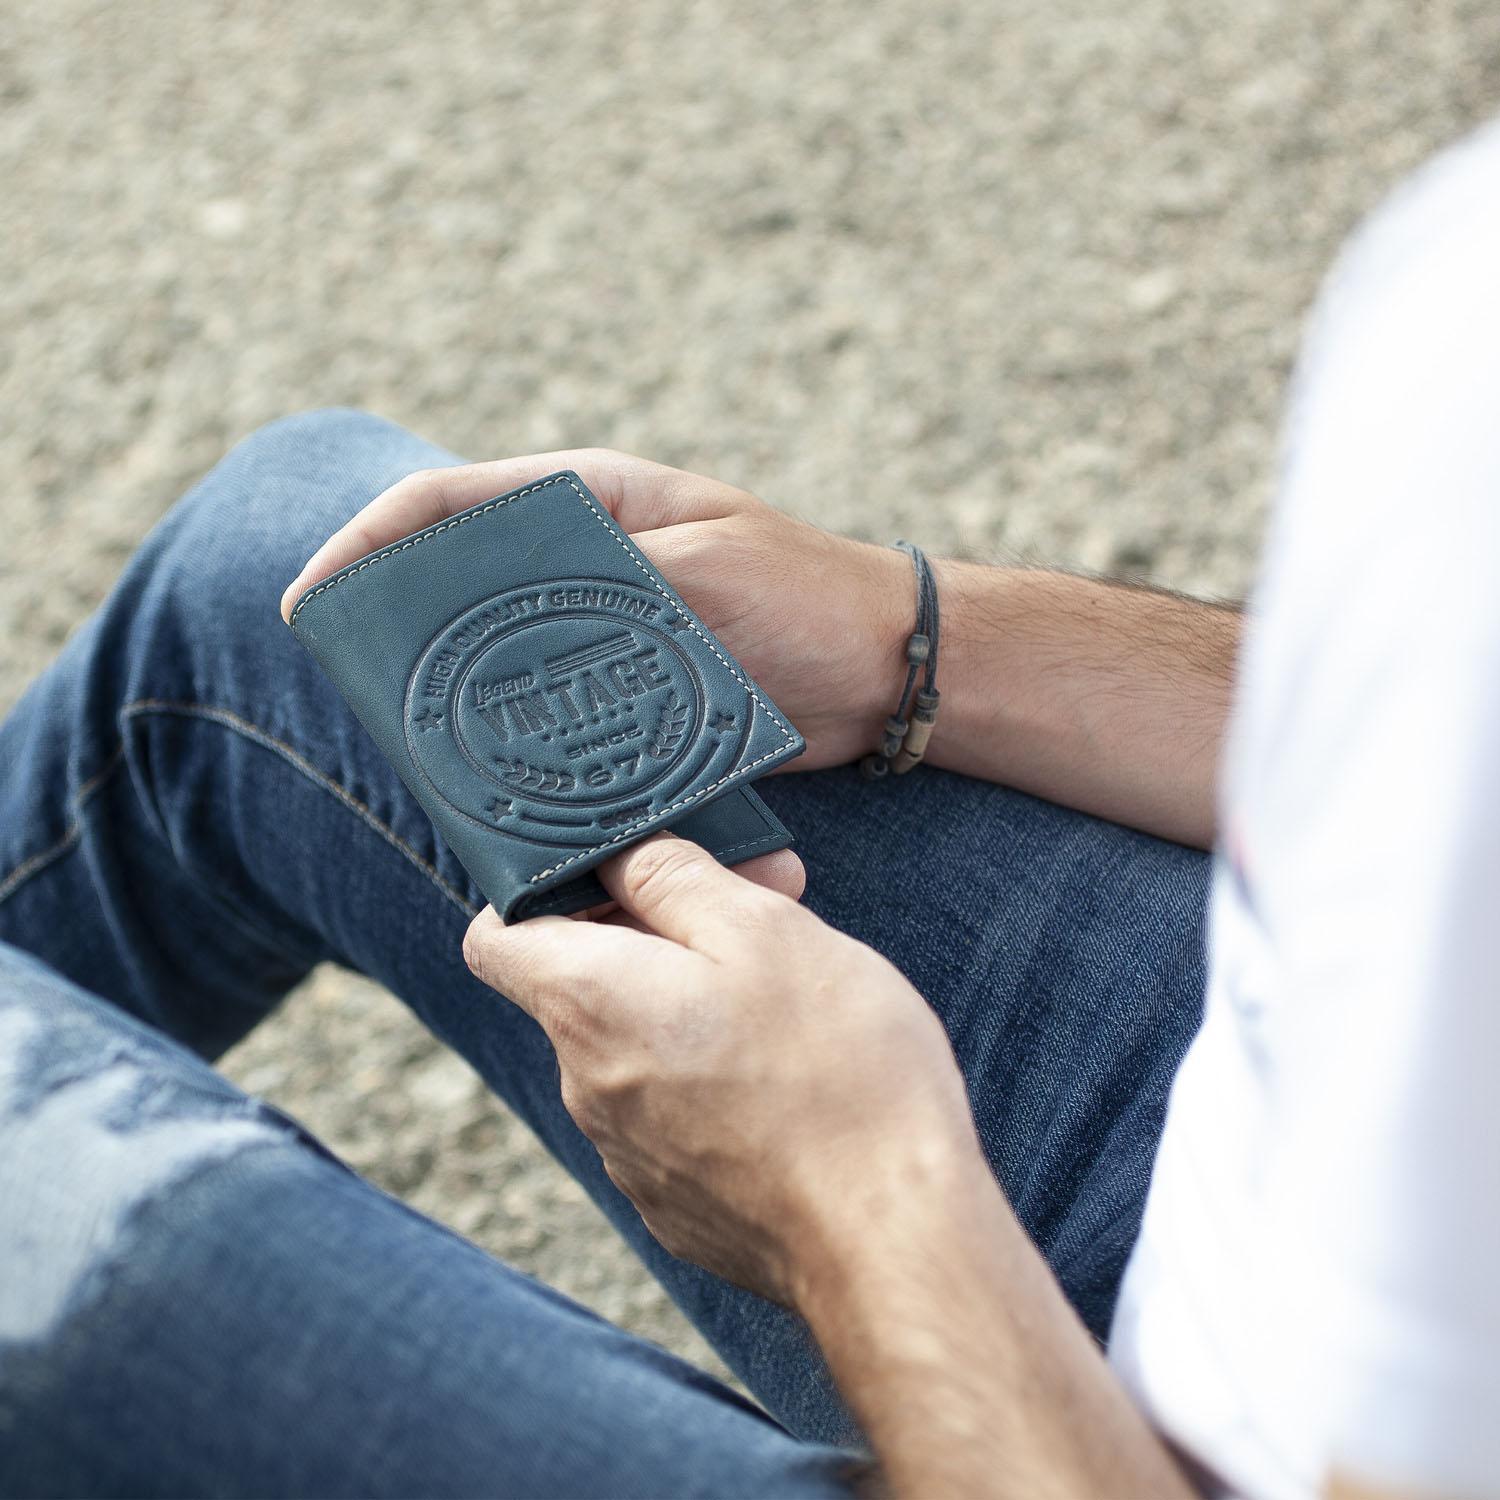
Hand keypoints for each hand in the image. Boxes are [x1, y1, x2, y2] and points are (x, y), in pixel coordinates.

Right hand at [281, 448, 911, 770]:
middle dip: (400, 628)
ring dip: (460, 695)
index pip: (450, 503)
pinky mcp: (626, 692)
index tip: (316, 601)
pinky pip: (550, 713)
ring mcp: (601, 630)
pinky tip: (498, 777)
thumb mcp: (708, 569)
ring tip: (419, 742)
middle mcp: (585, 563)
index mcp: (592, 500)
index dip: (369, 543)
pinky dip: (519, 741)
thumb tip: (517, 614)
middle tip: (363, 688)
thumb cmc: (809, 596)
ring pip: (499, 657)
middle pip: (459, 583)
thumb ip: (615, 580)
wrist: (884, 669)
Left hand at [460, 833, 984, 1307]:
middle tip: (767, 910)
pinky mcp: (674, 1203)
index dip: (545, 889)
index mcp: (590, 1003)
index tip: (628, 876)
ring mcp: (626, 1156)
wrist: (894, 1240)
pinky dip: (714, 1081)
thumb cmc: (837, 1072)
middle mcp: (584, 1085)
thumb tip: (623, 854)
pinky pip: (672, 1115)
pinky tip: (793, 1082)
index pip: (494, 934)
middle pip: (584, 984)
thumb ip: (674, 877)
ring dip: (694, 1009)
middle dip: (662, 937)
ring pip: (637, 1048)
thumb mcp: (766, 930)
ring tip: (795, 1005)